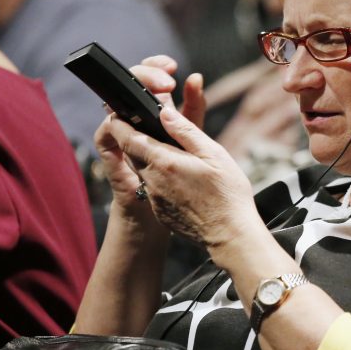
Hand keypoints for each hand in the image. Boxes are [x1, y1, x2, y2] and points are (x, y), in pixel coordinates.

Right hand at [92, 56, 207, 209]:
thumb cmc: (182, 167)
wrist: (172, 203)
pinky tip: (130, 120)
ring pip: (114, 101)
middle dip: (146, 74)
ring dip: (129, 94)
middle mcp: (135, 113)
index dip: (156, 65)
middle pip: (130, 82)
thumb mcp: (193, 133)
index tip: (172, 66)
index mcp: (155, 106)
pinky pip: (106, 131)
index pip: (148, 75)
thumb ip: (194, 107)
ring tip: (153, 97)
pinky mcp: (111, 149)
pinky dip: (115, 124)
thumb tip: (195, 77)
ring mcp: (121, 129)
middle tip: (168, 82)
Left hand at [107, 105, 257, 250]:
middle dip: (138, 139)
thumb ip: (186, 132)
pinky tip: (184, 182)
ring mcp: (154, 198)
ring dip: (152, 160)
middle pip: (132, 153)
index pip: (126, 137)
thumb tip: (165, 113)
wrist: (229, 236)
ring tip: (176, 157)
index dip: (120, 123)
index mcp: (163, 162)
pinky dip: (161, 180)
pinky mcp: (160, 212)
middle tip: (156, 131)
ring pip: (143, 171)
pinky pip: (153, 189)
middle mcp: (152, 181)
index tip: (123, 114)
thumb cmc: (227, 195)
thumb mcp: (214, 154)